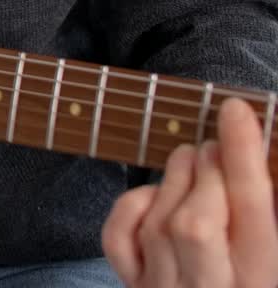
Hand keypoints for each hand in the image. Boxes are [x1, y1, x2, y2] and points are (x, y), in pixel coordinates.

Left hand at [102, 96, 277, 286]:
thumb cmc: (247, 275)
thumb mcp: (275, 249)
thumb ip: (265, 207)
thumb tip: (252, 153)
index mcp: (259, 279)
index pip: (249, 208)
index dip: (242, 155)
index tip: (236, 111)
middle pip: (197, 222)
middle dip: (207, 170)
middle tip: (214, 146)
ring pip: (159, 226)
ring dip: (174, 178)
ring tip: (190, 157)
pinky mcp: (133, 284)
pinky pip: (119, 240)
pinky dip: (132, 207)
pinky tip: (155, 193)